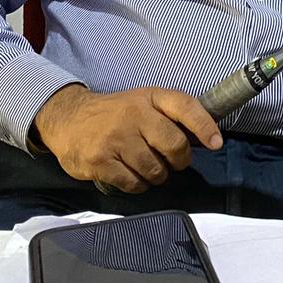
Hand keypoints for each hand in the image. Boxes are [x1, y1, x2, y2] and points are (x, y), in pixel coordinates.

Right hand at [31, 84, 223, 192]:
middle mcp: (134, 115)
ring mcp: (116, 139)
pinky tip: (130, 174)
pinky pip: (133, 183)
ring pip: (155, 169)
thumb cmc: (114, 114)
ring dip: (156, 176)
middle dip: (179, 161)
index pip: (185, 106)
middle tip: (172, 162)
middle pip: (174, 145)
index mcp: (149, 97)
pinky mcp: (100, 161)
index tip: (215, 143)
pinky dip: (137, 185)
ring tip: (146, 167)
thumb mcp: (142, 102)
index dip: (204, 125)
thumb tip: (206, 138)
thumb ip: (170, 116)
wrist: (67, 119)